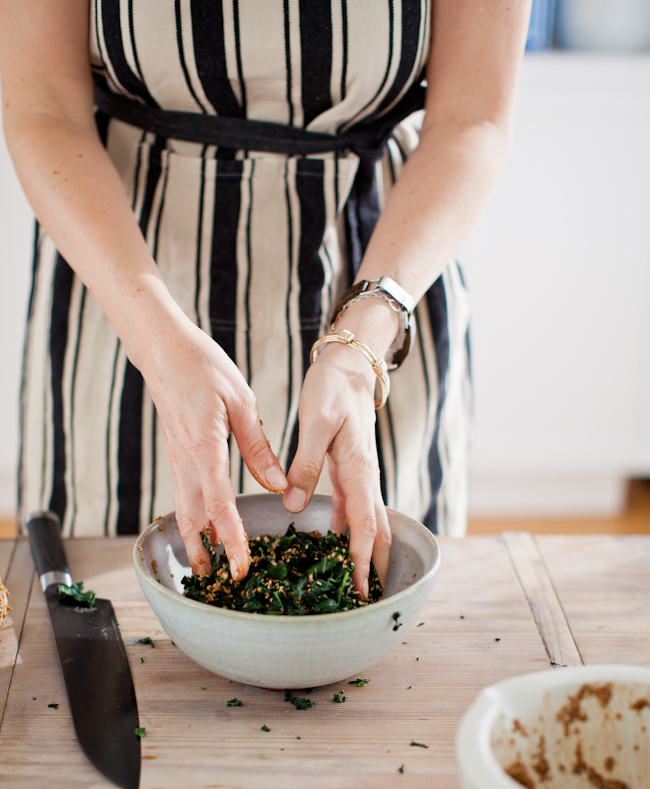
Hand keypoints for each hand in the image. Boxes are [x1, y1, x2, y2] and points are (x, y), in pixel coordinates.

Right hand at [140, 317, 286, 579]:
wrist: (164, 349)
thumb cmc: (203, 367)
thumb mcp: (241, 402)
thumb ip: (258, 447)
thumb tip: (276, 484)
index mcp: (204, 447)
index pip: (219, 505)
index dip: (231, 539)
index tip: (241, 567)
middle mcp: (186, 460)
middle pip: (193, 518)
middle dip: (205, 553)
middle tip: (220, 585)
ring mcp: (177, 458)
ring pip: (184, 509)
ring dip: (195, 540)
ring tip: (207, 566)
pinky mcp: (177, 453)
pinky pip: (184, 492)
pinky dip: (193, 517)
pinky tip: (204, 525)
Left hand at [282, 315, 392, 596]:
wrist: (347, 366)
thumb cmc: (332, 390)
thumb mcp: (316, 424)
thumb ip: (305, 465)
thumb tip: (293, 505)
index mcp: (360, 470)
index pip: (366, 525)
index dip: (363, 560)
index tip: (362, 591)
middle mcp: (364, 476)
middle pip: (375, 529)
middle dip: (373, 564)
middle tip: (366, 598)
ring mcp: (358, 474)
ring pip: (366, 520)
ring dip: (362, 550)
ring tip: (352, 579)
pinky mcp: (348, 468)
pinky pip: (353, 506)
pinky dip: (350, 529)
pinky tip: (334, 541)